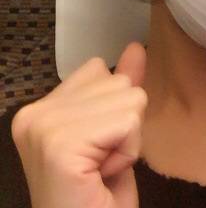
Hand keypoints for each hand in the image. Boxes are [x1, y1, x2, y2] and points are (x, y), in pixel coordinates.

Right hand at [11, 41, 147, 207]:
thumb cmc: (99, 196)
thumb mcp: (114, 132)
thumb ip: (121, 88)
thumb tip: (135, 48)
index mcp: (40, 108)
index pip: (98, 69)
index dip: (112, 109)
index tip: (95, 148)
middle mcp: (34, 113)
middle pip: (117, 82)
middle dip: (123, 123)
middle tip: (100, 163)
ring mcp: (44, 127)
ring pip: (128, 98)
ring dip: (128, 139)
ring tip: (102, 169)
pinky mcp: (60, 144)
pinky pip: (128, 121)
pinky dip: (128, 150)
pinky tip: (104, 175)